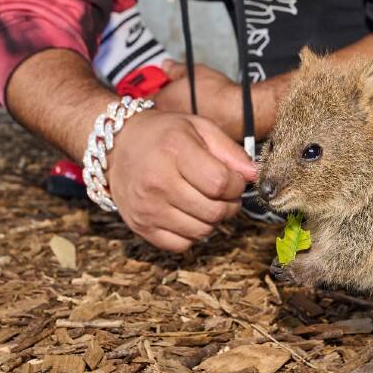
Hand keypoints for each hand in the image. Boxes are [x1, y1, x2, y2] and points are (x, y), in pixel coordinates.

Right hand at [106, 109, 257, 252]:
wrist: (117, 146)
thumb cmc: (164, 134)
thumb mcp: (199, 127)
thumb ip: (230, 151)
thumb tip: (254, 175)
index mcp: (175, 150)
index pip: (220, 183)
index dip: (237, 185)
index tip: (234, 179)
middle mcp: (158, 182)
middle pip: (214, 211)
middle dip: (230, 204)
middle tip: (225, 192)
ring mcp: (147, 208)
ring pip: (201, 232)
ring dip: (213, 220)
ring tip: (207, 201)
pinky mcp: (140, 226)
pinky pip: (181, 245)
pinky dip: (192, 234)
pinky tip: (189, 213)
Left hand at [154, 61, 241, 136]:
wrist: (236, 111)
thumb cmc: (216, 92)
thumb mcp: (193, 72)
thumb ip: (175, 69)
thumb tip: (167, 65)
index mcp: (162, 100)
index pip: (145, 99)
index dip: (151, 93)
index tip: (154, 90)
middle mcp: (167, 118)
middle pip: (156, 113)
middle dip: (161, 106)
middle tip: (173, 99)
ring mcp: (179, 129)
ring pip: (170, 123)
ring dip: (174, 116)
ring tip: (188, 107)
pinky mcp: (192, 138)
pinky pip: (184, 130)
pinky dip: (187, 126)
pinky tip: (199, 117)